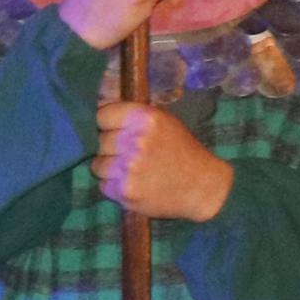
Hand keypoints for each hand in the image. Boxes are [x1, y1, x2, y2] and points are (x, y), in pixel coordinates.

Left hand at [92, 100, 234, 221]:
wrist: (202, 186)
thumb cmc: (181, 150)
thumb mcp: (163, 122)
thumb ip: (132, 116)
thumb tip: (97, 109)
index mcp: (144, 118)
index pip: (101, 115)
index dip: (105, 124)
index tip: (112, 130)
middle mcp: (134, 140)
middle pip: (99, 141)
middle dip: (110, 147)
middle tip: (129, 153)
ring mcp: (128, 167)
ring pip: (97, 164)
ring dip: (109, 168)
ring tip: (131, 169)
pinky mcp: (125, 190)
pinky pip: (103, 185)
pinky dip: (114, 186)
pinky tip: (133, 183)